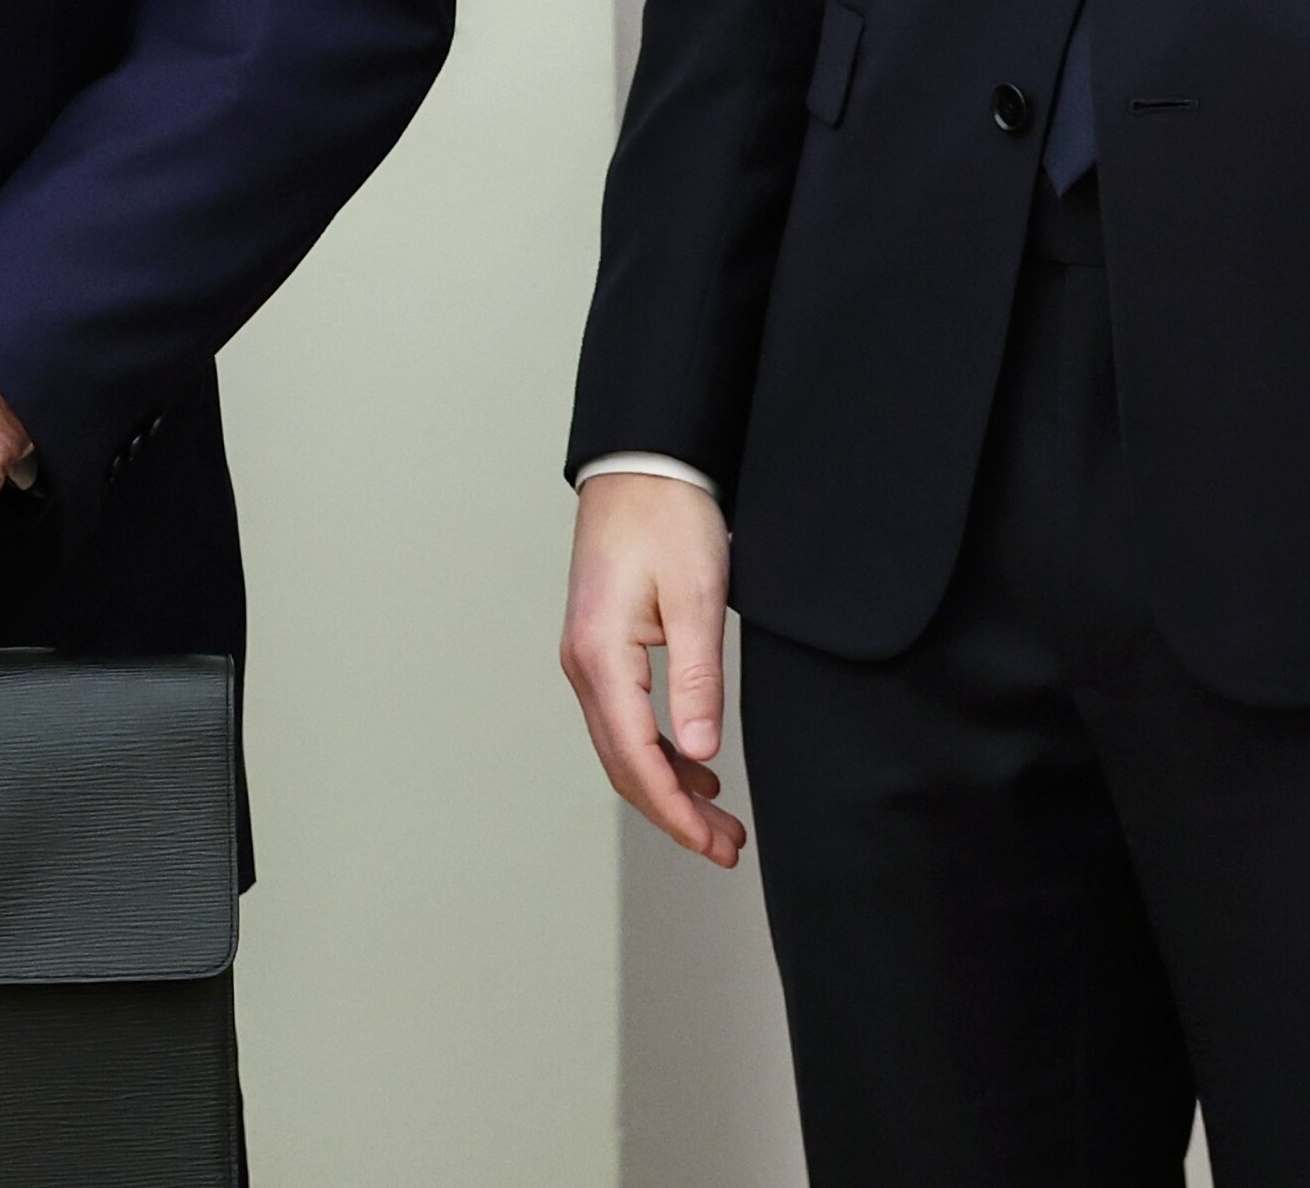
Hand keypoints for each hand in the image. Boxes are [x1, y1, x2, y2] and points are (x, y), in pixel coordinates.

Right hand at [560, 471, 745, 866]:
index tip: (714, 845)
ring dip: (668, 788)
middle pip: (625, 765)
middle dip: (674, 814)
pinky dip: (660, 753)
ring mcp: (587, 659)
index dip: (676, 812)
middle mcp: (583, 666)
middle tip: (726, 848)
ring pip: (623, 747)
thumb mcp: (698, 595)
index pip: (637, 760)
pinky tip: (695, 765)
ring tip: (718, 821)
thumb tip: (701, 752)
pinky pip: (625, 719)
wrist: (643, 462)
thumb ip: (698, 676)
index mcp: (601, 658)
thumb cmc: (669, 516)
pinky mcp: (602, 648)